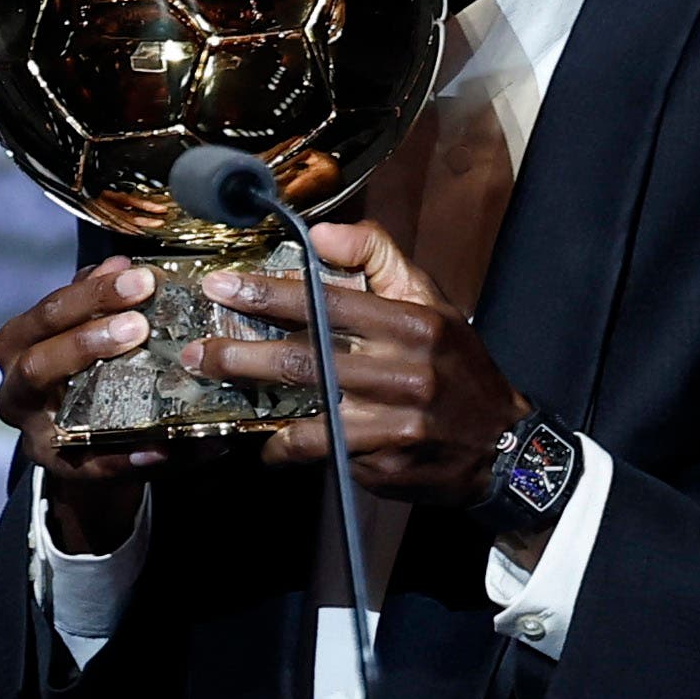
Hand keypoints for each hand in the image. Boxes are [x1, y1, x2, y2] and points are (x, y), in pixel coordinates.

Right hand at [0, 256, 176, 551]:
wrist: (84, 443)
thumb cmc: (81, 368)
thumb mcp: (81, 327)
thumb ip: (94, 297)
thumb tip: (120, 262)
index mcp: (17, 346)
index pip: (47, 314)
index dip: (91, 294)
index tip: (139, 277)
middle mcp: (14, 391)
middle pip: (38, 362)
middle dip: (86, 339)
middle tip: (138, 323)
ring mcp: (35, 436)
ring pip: (54, 416)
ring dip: (102, 398)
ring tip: (150, 375)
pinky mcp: (63, 472)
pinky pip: (94, 468)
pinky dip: (128, 459)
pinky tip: (162, 446)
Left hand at [181, 221, 530, 507]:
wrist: (502, 445)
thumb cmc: (455, 362)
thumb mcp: (429, 299)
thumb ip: (376, 255)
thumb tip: (319, 232)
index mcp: (415, 324)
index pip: (330, 302)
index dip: (271, 294)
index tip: (223, 288)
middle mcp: (407, 374)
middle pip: (309, 360)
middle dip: (242, 355)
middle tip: (198, 351)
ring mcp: (397, 426)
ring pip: (311, 413)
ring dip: (257, 404)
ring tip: (217, 391)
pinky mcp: (387, 466)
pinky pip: (325, 453)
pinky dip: (288, 448)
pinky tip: (268, 445)